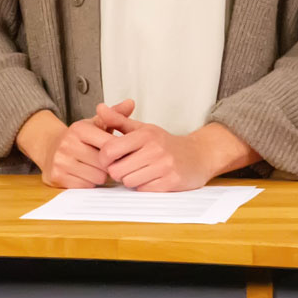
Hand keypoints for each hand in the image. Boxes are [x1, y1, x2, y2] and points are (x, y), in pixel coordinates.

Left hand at [95, 101, 212, 191]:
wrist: (198, 155)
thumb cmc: (165, 143)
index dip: (103, 158)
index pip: (109, 149)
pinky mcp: (172, 182)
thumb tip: (99, 108)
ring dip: (130, 180)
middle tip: (124, 167)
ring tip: (137, 172)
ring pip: (129, 182)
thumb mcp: (142, 128)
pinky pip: (144, 190)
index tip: (108, 159)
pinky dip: (143, 187)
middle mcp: (155, 149)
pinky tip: (149, 179)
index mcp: (144, 134)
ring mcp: (164, 166)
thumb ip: (118, 120)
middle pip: (117, 170)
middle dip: (117, 171)